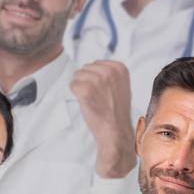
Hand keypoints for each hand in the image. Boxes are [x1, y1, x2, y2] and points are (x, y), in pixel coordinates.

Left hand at [71, 61, 135, 177]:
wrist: (115, 130)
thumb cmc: (116, 110)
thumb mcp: (121, 85)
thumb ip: (110, 74)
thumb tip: (93, 67)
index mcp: (120, 68)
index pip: (97, 64)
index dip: (96, 77)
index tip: (104, 90)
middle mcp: (110, 71)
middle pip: (86, 68)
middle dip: (87, 81)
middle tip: (97, 96)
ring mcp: (98, 80)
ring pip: (77, 75)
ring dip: (81, 87)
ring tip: (93, 99)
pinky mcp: (86, 90)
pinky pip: (72, 85)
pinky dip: (75, 94)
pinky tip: (86, 102)